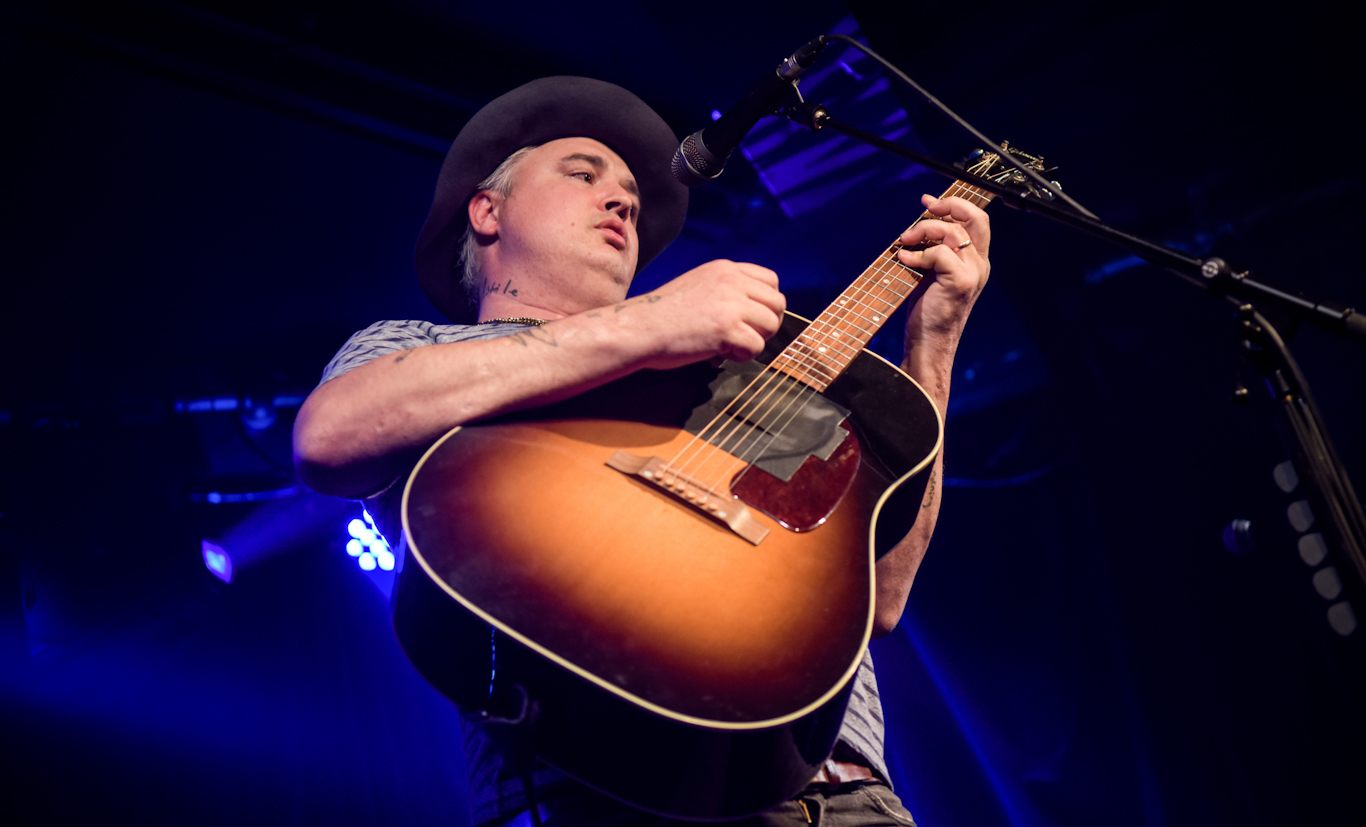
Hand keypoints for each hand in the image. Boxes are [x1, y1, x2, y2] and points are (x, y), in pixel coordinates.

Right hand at [627, 259, 785, 369]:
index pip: (771, 280)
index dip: (766, 303)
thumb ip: (726, 289)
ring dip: (756, 339)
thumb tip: (756, 310)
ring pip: (771, 324)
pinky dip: (743, 355)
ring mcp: (730, 304)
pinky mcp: (727, 328)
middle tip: (744, 336)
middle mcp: (732, 281)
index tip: (750, 318)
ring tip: (731, 345)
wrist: (640, 328)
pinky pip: (757, 346)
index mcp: (725, 269)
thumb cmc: (664, 315)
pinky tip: (721, 352)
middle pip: (778, 303)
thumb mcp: (698, 285)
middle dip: (766, 324)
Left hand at [896, 194, 990, 352]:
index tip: (928, 201)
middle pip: (975, 217)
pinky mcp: (960, 282)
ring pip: (952, 232)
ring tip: (904, 241)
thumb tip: (918, 224)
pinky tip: (904, 260)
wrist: (929, 344)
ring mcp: (973, 273)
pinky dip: (918, 253)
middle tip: (924, 208)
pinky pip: (939, 253)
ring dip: (923, 230)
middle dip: (948, 205)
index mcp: (977, 261)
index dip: (954, 204)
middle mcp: (980, 265)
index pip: (977, 220)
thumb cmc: (927, 311)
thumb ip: (934, 250)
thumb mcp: (932, 274)